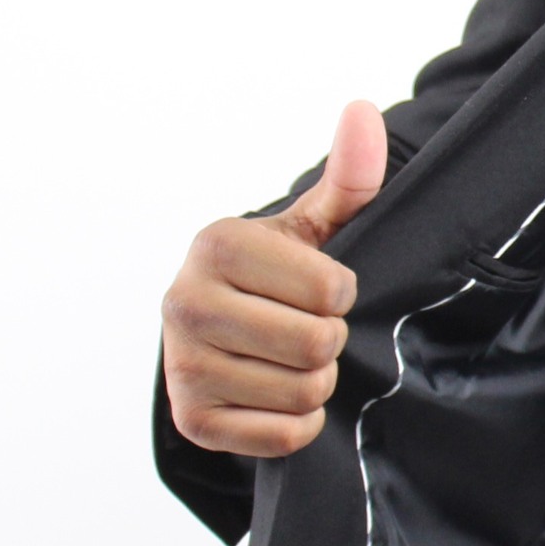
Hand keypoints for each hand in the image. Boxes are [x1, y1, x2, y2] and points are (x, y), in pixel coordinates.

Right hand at [161, 102, 386, 458]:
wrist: (214, 331)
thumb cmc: (275, 274)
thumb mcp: (312, 226)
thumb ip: (348, 176)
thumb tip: (362, 110)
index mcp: (216, 244)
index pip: (330, 289)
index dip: (342, 293)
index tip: (321, 287)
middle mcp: (184, 303)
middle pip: (317, 345)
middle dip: (331, 340)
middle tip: (308, 327)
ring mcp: (182, 366)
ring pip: (304, 392)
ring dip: (316, 382)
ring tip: (292, 359)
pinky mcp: (191, 421)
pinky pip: (285, 435)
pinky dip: (299, 421)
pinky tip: (277, 393)